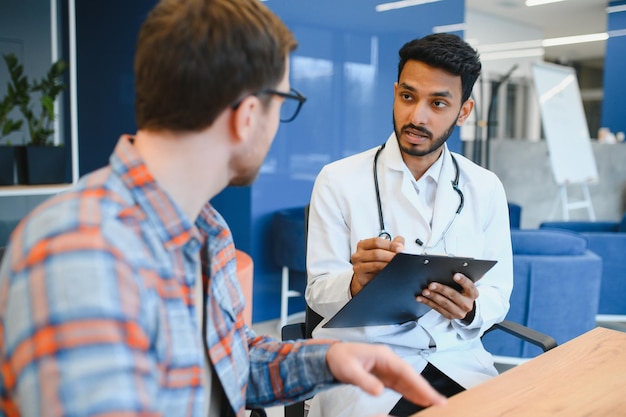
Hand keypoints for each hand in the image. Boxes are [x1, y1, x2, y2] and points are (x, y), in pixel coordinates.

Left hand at [326, 342, 445, 408]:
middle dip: (425, 389)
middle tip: (440, 403)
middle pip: (411, 376)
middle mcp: (388, 360)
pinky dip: (410, 392)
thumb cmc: (339, 359)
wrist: (330, 356)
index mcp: (383, 355)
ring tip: (434, 403)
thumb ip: (365, 380)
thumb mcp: (349, 370)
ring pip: (408, 381)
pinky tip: (419, 399)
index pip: (406, 371)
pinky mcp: (384, 375)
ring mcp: (387, 368)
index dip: (420, 383)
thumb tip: (380, 391)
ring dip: (420, 391)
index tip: (432, 395)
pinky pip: (400, 385)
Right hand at [350, 236, 404, 295]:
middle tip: (401, 258)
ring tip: (397, 265)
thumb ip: (394, 243)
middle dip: (391, 256)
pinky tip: (390, 273)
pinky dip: (384, 274)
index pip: (377, 242)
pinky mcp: (361, 278)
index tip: (400, 249)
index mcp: (362, 245)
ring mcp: (358, 267)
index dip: (390, 245)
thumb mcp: (384, 250)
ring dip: (389, 265)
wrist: (369, 277)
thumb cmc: (377, 261)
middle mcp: (358, 255)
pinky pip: (375, 276)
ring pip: (376, 265)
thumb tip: (400, 246)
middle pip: (376, 253)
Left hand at [416, 273, 478, 322]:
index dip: (462, 280)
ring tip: (425, 291)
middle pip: (453, 295)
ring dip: (432, 296)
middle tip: (431, 285)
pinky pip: (437, 309)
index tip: (455, 275)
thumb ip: (460, 278)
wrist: (464, 307)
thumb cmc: (463, 292)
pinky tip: (421, 298)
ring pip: (444, 303)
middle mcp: (467, 304)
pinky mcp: (449, 316)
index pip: (469, 286)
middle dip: (441, 289)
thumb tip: (454, 268)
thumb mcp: (465, 285)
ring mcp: (459, 312)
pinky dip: (428, 302)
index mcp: (473, 294)